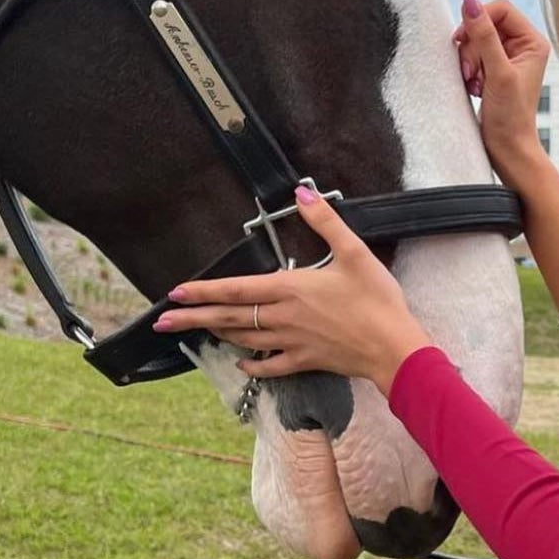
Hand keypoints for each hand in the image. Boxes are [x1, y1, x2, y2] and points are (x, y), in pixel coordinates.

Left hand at [152, 189, 433, 394]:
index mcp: (289, 290)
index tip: (175, 293)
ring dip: (218, 335)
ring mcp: (292, 343)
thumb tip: (302, 193)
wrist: (394, 347)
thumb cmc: (377, 300)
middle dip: (194, 319)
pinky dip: (253, 366)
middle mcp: (283, 318)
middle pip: (229, 318)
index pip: (235, 289)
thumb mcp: (354, 252)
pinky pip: (271, 366)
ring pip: (245, 340)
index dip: (203, 291)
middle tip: (163, 323)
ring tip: (197, 332)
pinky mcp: (307, 361)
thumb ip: (325, 222)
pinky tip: (243, 364)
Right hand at [452, 0, 550, 185]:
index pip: (501, 9)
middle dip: (472, 45)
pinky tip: (474, 86)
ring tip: (474, 82)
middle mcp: (522, 46)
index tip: (464, 41)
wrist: (506, 148)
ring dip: (468, 59)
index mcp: (533, 41)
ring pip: (475, 39)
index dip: (479, 20)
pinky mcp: (493, 69)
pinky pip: (471, 54)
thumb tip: (469, 1)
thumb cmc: (510, 116)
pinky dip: (468, 68)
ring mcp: (507, 57)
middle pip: (485, 23)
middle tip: (471, 70)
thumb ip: (484, 36)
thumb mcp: (497, 73)